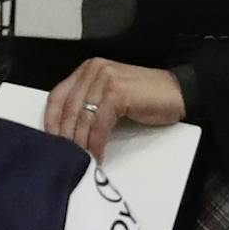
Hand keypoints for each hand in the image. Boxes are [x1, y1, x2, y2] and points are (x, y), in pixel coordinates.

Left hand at [46, 58, 183, 161]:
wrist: (178, 93)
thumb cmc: (145, 97)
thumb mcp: (110, 96)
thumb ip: (89, 103)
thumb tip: (68, 131)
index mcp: (88, 69)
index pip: (58, 95)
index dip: (51, 120)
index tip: (50, 141)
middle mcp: (94, 70)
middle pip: (69, 108)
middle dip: (65, 136)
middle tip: (65, 156)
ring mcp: (105, 79)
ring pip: (82, 118)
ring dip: (80, 143)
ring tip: (81, 160)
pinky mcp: (117, 93)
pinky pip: (99, 125)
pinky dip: (96, 143)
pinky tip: (97, 155)